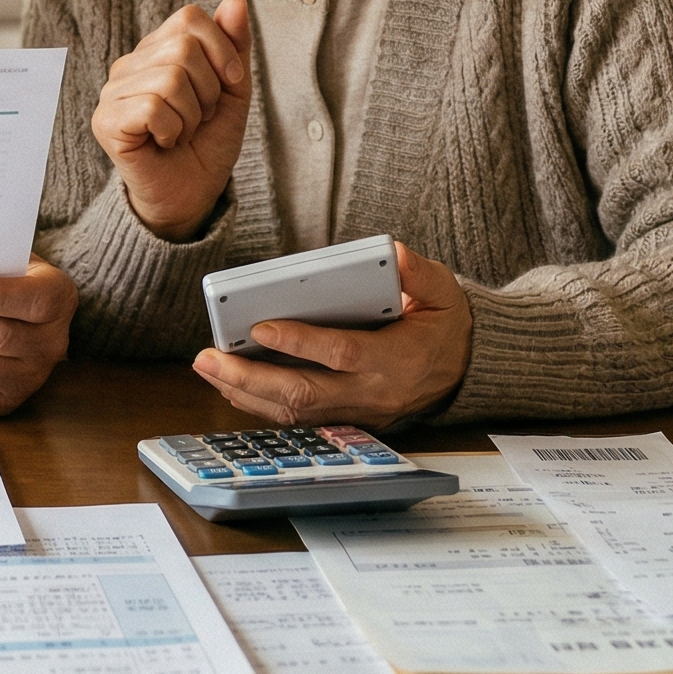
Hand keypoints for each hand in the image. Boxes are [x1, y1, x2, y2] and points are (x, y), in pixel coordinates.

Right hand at [90, 0, 252, 240]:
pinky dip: (173, 131)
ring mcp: (113, 92)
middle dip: (209, 90)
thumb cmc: (207, 143)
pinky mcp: (105, 121)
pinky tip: (165, 142)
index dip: (222, 50)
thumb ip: (233, 45)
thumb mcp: (233, 89)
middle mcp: (129, 64)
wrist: (192, 194)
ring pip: (171, 78)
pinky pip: (153, 107)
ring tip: (182, 132)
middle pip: (183, 48)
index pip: (190, 17)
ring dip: (192, 115)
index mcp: (155, 50)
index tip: (229, 85)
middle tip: (199, 118)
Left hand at [191, 245, 472, 429]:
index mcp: (396, 358)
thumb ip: (419, 274)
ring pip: (293, 410)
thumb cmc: (445, 327)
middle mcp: (371, 392)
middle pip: (303, 392)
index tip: (260, 327)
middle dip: (251, 376)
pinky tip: (230, 383)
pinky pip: (296, 417)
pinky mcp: (344, 419)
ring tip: (208, 366)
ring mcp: (356, 412)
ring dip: (245, 391)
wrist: (464, 372)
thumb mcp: (444, 292)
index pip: (341, 353)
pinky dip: (259, 403)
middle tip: (209, 356)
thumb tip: (394, 254)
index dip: (300, 343)